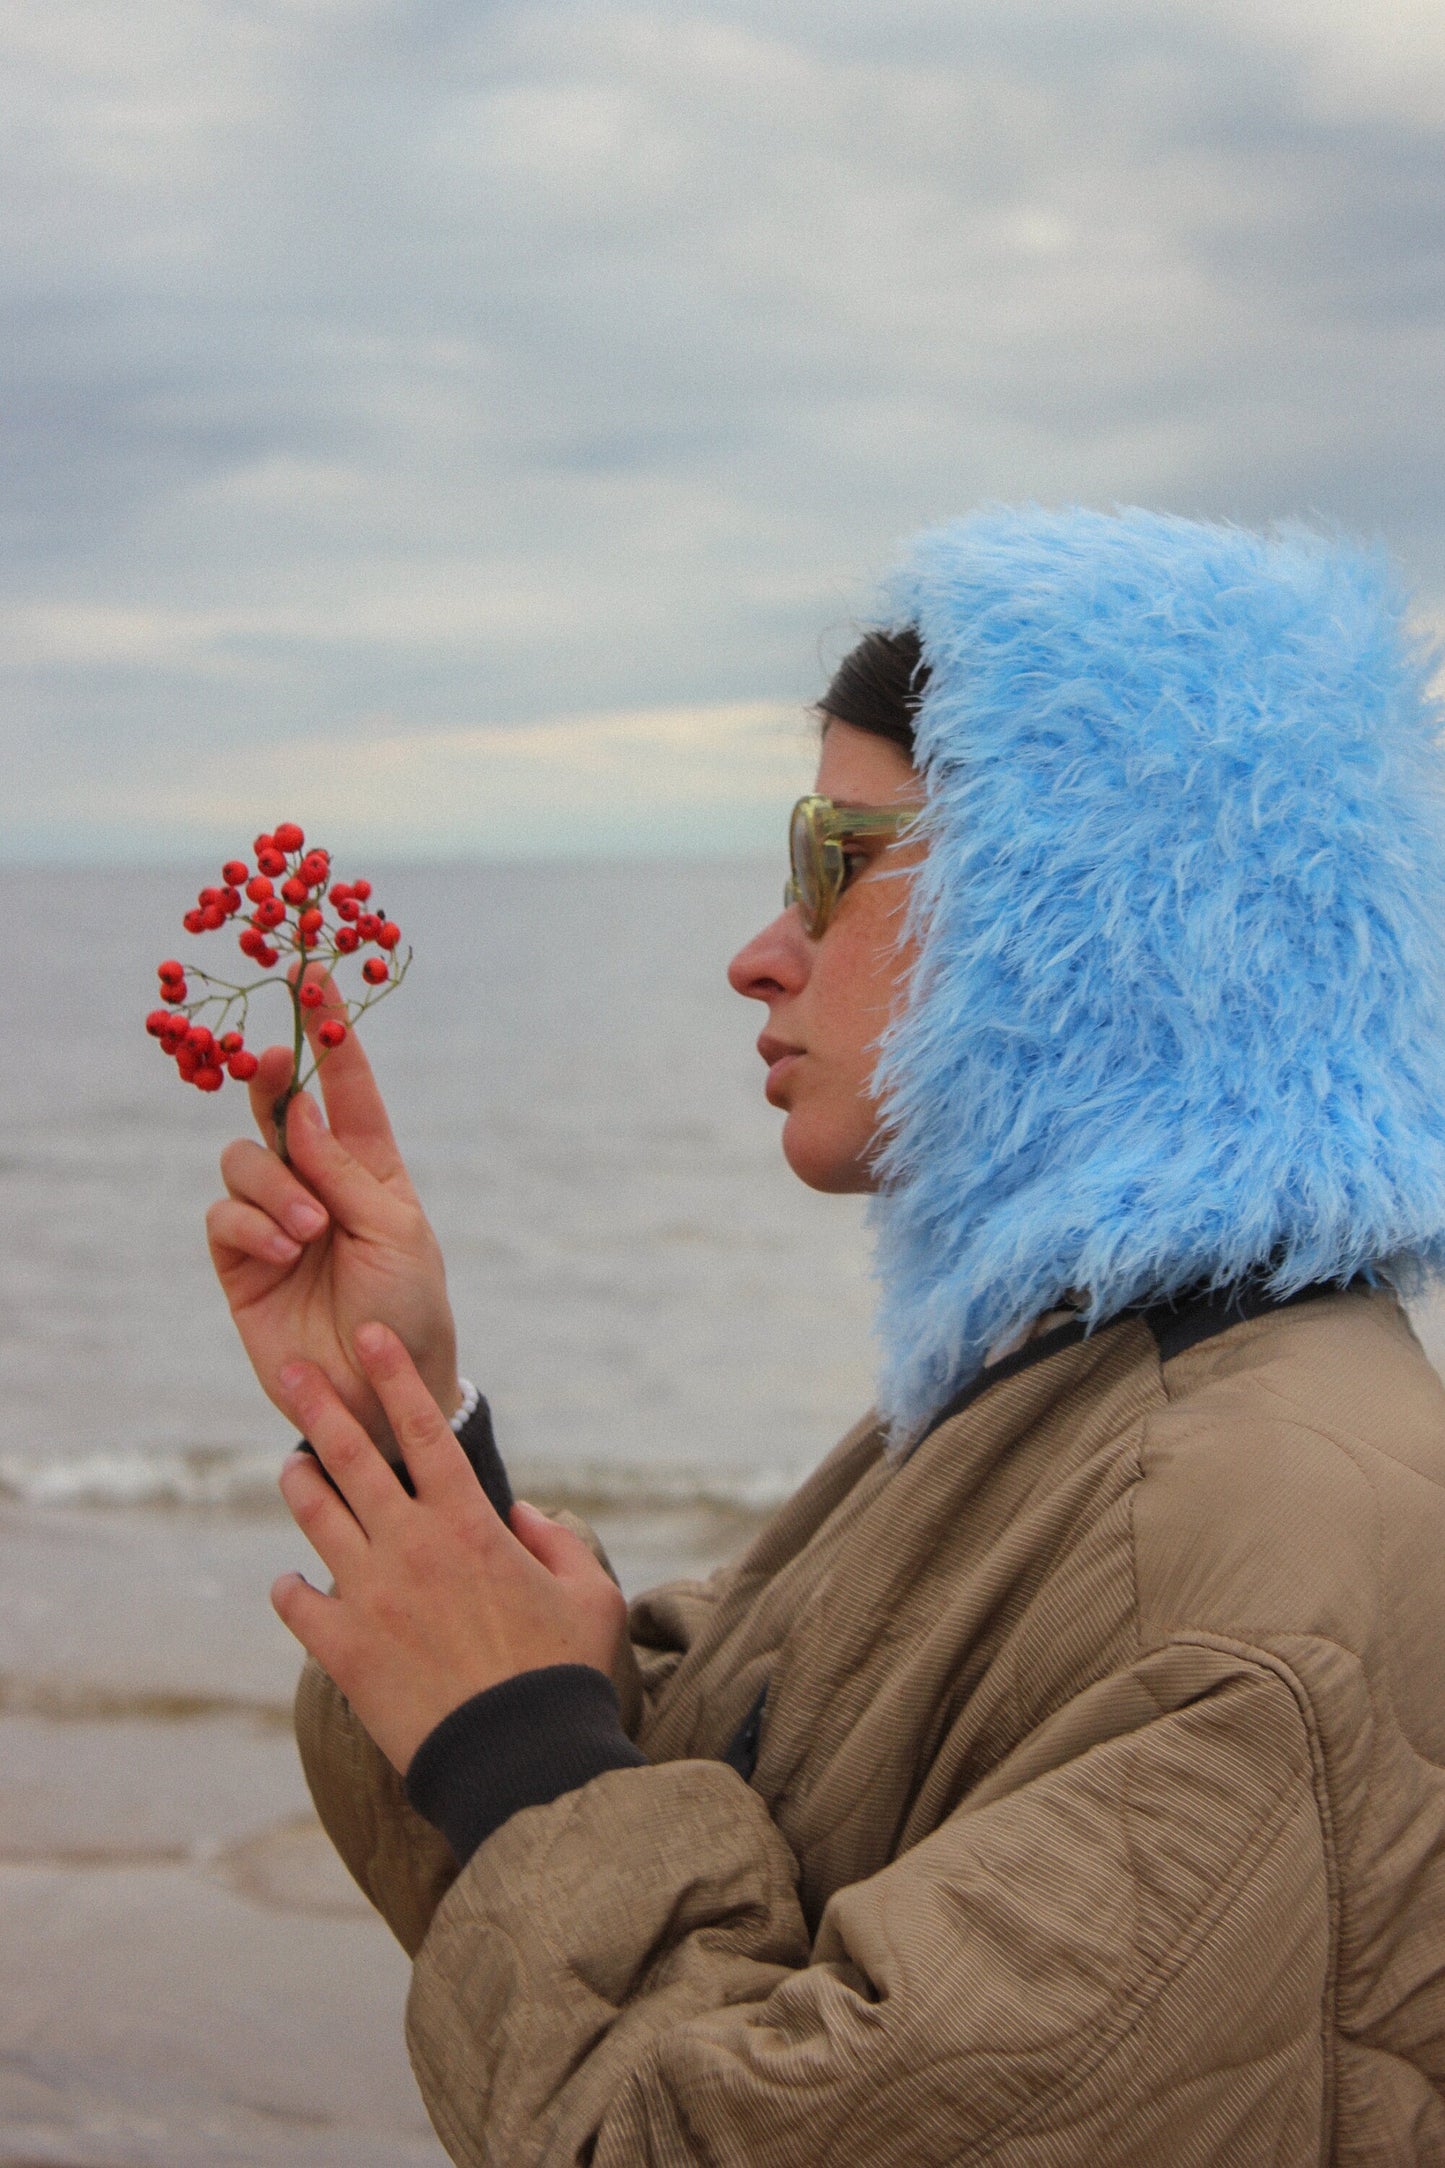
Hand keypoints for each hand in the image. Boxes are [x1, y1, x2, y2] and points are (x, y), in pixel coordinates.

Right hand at [206, 980, 460, 1453]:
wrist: (381, 1393)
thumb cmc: (409, 1311)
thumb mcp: (396, 1234)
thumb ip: (346, 1172)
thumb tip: (298, 1109)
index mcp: (370, 1169)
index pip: (348, 1091)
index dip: (331, 1035)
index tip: (315, 976)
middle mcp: (318, 1184)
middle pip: (278, 1110)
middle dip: (269, 1081)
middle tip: (267, 1065)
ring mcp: (275, 1221)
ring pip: (244, 1161)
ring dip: (273, 1185)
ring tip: (307, 1229)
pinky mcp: (240, 1263)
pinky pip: (223, 1216)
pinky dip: (250, 1224)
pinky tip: (283, 1249)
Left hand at [272, 1323, 630, 1773]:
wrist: (518, 1760)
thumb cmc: (564, 1674)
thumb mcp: (590, 1592)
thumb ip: (559, 1541)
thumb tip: (524, 1513)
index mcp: (470, 1524)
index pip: (425, 1431)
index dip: (395, 1378)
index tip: (369, 1338)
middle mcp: (411, 1546)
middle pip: (351, 1459)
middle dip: (319, 1405)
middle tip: (291, 1372)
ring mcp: (370, 1595)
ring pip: (317, 1518)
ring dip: (300, 1483)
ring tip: (291, 1464)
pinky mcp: (342, 1650)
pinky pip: (298, 1602)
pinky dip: (291, 1588)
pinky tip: (292, 1582)